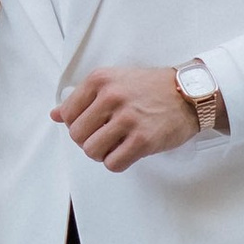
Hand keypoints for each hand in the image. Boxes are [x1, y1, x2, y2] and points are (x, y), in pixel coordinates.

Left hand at [54, 63, 212, 169]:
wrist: (189, 94)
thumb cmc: (150, 88)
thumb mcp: (114, 81)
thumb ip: (83, 98)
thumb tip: (54, 115)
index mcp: (100, 80)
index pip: (66, 114)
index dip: (75, 125)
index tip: (91, 125)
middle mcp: (111, 97)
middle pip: (76, 135)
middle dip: (87, 141)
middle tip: (105, 137)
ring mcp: (127, 119)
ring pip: (91, 151)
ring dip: (101, 153)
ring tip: (116, 144)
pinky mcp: (143, 140)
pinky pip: (113, 163)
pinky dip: (117, 162)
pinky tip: (127, 151)